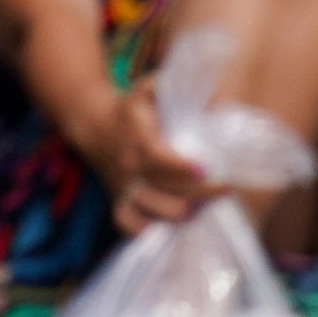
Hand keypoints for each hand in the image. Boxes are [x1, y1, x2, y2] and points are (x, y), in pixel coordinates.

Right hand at [94, 84, 220, 236]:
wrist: (92, 125)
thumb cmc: (130, 109)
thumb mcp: (148, 89)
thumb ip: (176, 86)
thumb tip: (216, 95)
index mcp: (135, 135)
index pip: (156, 156)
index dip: (181, 166)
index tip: (207, 169)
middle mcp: (128, 164)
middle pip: (164, 188)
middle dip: (199, 193)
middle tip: (225, 188)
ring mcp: (123, 184)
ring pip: (152, 209)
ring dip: (181, 212)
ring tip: (204, 207)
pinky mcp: (119, 198)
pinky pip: (127, 222)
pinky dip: (145, 229)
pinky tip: (169, 228)